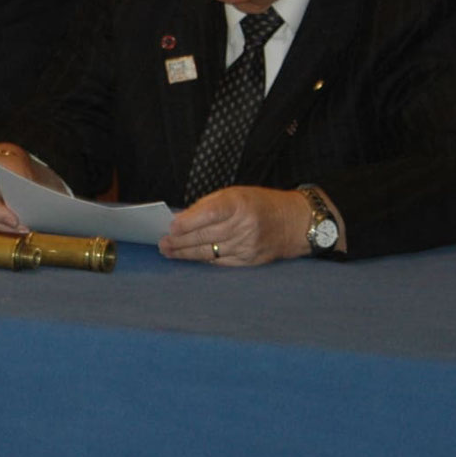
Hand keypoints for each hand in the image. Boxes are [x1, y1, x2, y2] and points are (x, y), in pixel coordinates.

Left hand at [159, 186, 314, 266]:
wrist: (293, 223)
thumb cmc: (258, 204)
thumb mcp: (234, 194)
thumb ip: (208, 206)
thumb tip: (181, 220)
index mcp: (239, 204)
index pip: (208, 214)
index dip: (187, 222)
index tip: (170, 227)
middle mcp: (244, 226)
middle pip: (205, 236)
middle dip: (179, 241)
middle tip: (162, 243)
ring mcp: (247, 246)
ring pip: (209, 252)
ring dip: (186, 253)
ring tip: (169, 252)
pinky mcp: (249, 260)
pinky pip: (220, 262)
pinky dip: (203, 260)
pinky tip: (190, 258)